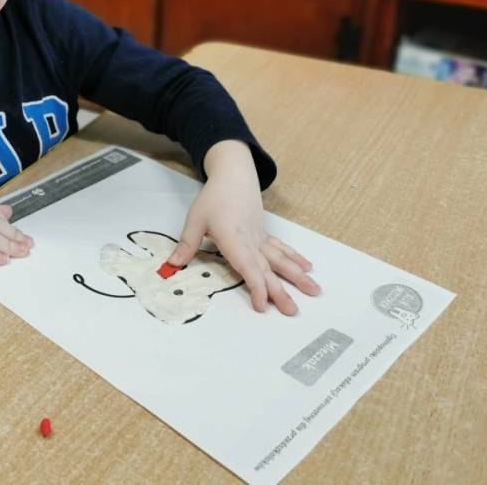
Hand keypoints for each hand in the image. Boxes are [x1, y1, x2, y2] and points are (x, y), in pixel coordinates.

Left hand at [167, 140, 319, 314]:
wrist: (233, 175)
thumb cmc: (213, 197)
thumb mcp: (195, 220)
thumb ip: (187, 244)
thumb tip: (171, 266)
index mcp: (233, 239)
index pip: (247, 267)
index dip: (256, 287)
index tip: (263, 306)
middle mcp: (250, 241)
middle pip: (267, 269)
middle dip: (281, 291)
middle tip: (293, 311)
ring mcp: (260, 238)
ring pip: (280, 260)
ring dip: (297, 276)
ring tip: (314, 291)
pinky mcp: (264, 234)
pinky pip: (281, 249)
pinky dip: (294, 259)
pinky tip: (308, 268)